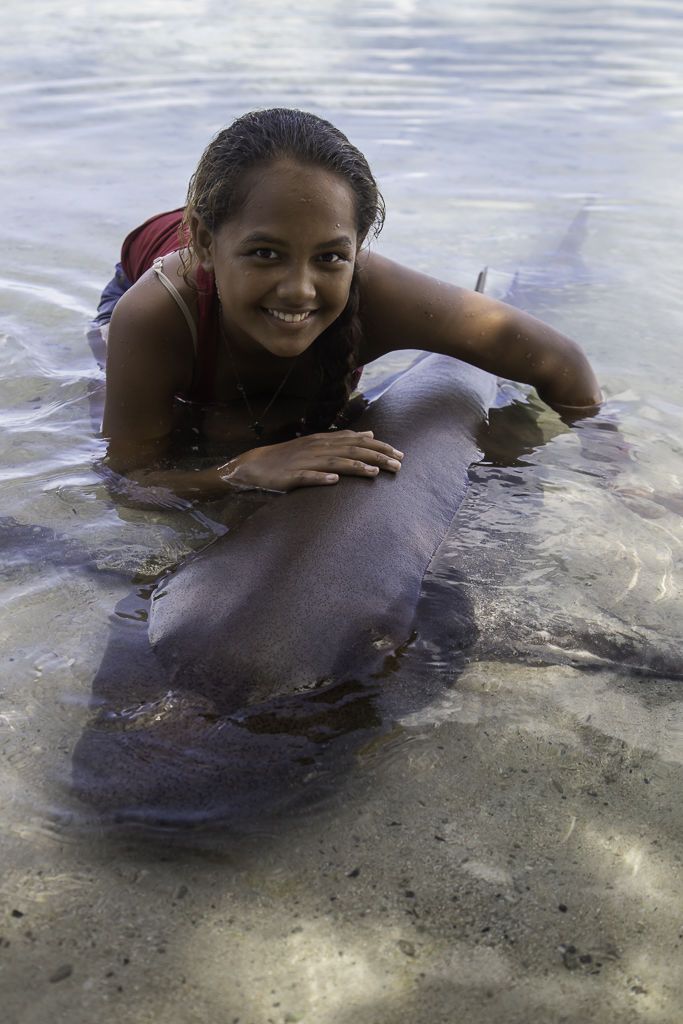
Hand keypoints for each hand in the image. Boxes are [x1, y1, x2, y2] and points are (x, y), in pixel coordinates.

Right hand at [217, 430, 403, 492]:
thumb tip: (370, 434)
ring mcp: (303, 462)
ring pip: (333, 462)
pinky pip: (307, 477)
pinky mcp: (290, 477)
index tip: (400, 454)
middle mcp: (317, 448)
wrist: (254, 465)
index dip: (380, 447)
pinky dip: (320, 478)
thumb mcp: (318, 444)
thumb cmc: (289, 456)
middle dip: (376, 456)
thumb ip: (344, 439)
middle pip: (351, 451)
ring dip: (355, 466)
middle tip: (398, 464)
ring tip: (375, 472)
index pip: (357, 442)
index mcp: (324, 441)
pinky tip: (334, 481)